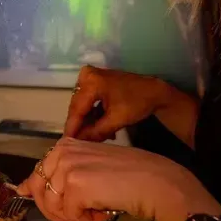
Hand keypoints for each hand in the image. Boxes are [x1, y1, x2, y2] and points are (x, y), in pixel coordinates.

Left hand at [18, 136, 220, 220]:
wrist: (155, 181)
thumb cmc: (131, 175)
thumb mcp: (92, 166)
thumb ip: (63, 175)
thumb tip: (25, 189)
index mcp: (65, 145)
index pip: (38, 171)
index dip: (33, 190)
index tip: (26, 196)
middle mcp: (62, 152)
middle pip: (39, 190)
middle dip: (54, 210)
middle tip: (74, 219)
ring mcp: (67, 167)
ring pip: (53, 205)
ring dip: (75, 216)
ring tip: (97, 211)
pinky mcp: (75, 186)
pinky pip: (70, 214)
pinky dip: (87, 220)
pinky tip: (105, 211)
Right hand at [64, 65, 179, 140]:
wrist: (155, 91)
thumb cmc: (137, 103)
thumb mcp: (116, 120)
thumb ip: (96, 131)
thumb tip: (79, 142)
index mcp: (91, 82)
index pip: (77, 108)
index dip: (72, 127)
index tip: (66, 143)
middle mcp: (87, 76)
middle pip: (78, 106)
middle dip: (80, 125)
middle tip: (78, 143)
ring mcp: (92, 78)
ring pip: (84, 105)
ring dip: (88, 122)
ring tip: (92, 138)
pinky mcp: (97, 82)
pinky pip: (90, 101)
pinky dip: (94, 115)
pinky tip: (99, 128)